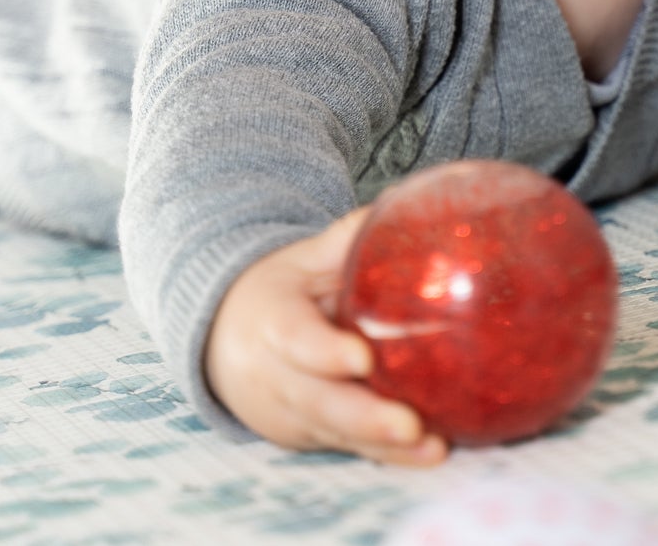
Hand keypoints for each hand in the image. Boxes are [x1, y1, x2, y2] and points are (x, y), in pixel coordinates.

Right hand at [203, 209, 448, 464]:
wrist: (223, 341)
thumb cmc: (277, 292)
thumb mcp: (301, 259)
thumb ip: (344, 239)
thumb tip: (400, 201)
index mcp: (271, 321)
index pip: (296, 340)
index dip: (326, 354)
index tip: (363, 360)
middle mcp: (276, 376)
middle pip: (320, 402)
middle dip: (366, 419)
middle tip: (411, 425)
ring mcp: (291, 413)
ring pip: (337, 434)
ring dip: (385, 446)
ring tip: (434, 448)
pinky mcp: (309, 436)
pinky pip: (348, 447)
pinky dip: (388, 456)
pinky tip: (431, 453)